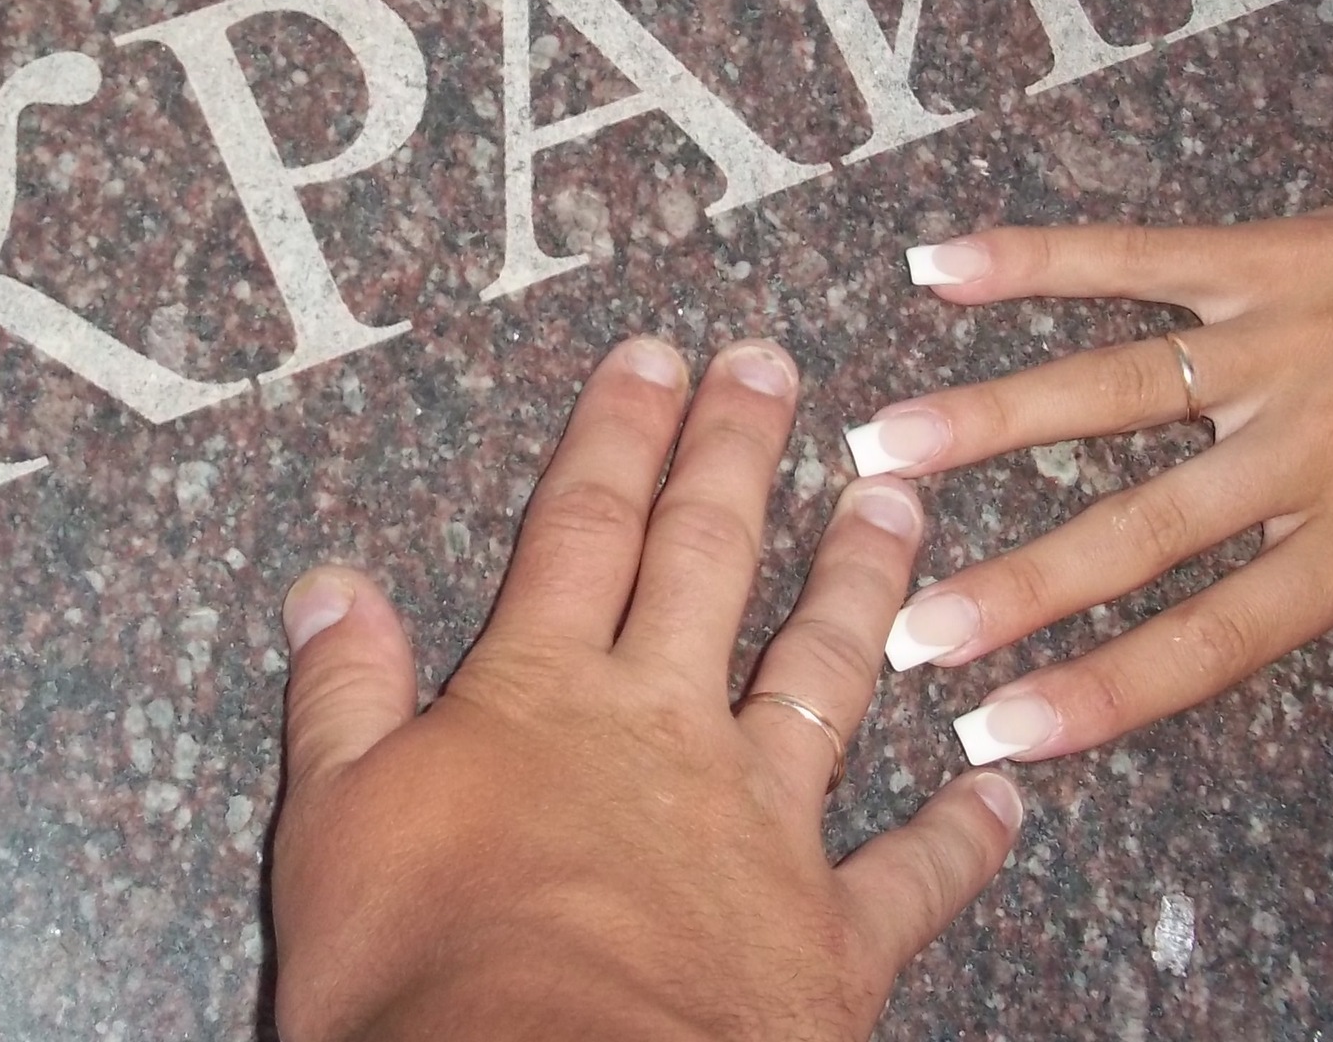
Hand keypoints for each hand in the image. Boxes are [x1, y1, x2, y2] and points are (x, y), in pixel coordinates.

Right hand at [268, 336, 1023, 1041]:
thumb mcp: (335, 824)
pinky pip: (915, 873)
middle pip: (706, 561)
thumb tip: (331, 581)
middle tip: (774, 367)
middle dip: (735, 456)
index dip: (616, 437)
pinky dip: (962, 834)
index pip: (583, 530)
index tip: (654, 355)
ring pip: (825, 672)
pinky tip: (1001, 789)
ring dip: (861, 584)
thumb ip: (342, 697)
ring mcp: (762, 825)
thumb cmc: (424, 976)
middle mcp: (665, 729)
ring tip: (897, 503)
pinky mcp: (831, 937)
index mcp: (543, 694)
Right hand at [852, 4, 1332, 861]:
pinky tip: (940, 265)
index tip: (999, 732)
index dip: (1100, 689)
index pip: (1213, 635)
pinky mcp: (1270, 255)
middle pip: (1133, 528)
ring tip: (881, 449)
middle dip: (1011, 586)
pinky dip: (1035, 258)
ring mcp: (1279, 339)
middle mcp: (1308, 444)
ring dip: (985, 420)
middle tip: (905, 626)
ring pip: (1107, 389)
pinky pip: (1135, 256)